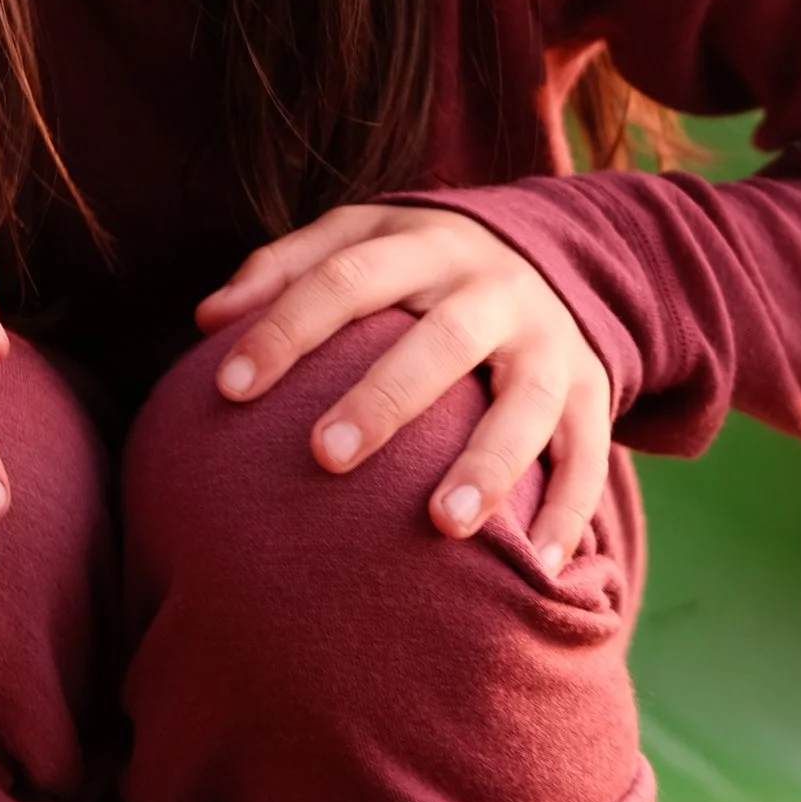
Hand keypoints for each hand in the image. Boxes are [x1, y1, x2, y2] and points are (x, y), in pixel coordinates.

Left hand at [197, 205, 612, 573]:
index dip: (287, 328)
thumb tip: (208, 318)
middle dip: (384, 399)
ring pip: (526, 402)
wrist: (556, 252)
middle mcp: (493, 290)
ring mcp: (550, 342)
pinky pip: (589, 453)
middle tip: (324, 456)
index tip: (230, 390)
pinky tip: (538, 564)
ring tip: (443, 526)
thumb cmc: (420, 265)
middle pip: (441, 341)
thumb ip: (285, 267)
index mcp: (425, 246)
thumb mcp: (361, 236)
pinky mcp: (592, 391)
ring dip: (489, 463)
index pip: (347, 278)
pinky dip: (569, 509)